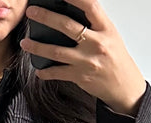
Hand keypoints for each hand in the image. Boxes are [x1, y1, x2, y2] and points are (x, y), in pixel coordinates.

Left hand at [20, 0, 147, 114]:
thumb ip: (94, 24)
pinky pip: (58, 72)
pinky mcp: (81, 76)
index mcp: (105, 29)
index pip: (90, 6)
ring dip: (38, 46)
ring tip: (25, 42)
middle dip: (46, 17)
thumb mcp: (110, 36)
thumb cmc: (116, 59)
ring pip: (57, 51)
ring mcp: (87, 61)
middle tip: (32, 12)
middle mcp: (97, 43)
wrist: (124, 86)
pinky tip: (39, 70)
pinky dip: (46, 72)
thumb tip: (72, 10)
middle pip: (67, 26)